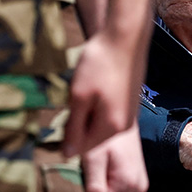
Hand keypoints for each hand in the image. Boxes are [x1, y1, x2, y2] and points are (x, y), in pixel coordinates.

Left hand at [64, 29, 144, 158]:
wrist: (125, 37)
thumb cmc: (100, 63)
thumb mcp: (79, 96)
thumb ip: (74, 127)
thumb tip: (68, 154)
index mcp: (111, 127)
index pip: (82, 148)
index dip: (66, 135)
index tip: (60, 113)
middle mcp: (123, 125)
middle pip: (92, 136)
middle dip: (78, 122)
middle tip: (71, 97)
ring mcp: (129, 114)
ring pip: (99, 123)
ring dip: (87, 112)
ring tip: (83, 88)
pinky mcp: (130, 102)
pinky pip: (108, 113)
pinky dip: (97, 104)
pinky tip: (94, 84)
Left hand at [82, 123, 147, 191]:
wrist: (121, 118)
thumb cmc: (105, 136)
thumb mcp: (94, 158)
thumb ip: (95, 187)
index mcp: (127, 184)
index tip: (78, 188)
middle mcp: (138, 189)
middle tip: (84, 181)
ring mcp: (140, 187)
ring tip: (93, 177)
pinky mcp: (138, 183)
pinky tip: (101, 178)